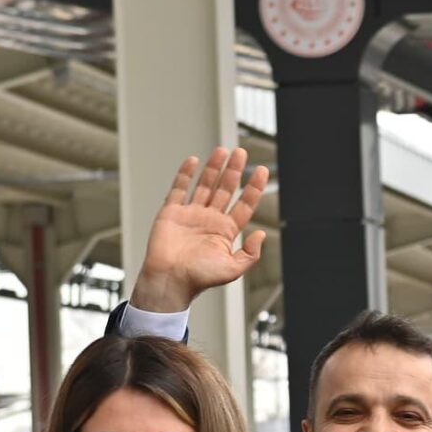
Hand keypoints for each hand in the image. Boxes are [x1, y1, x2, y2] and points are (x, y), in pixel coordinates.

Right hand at [134, 146, 269, 312]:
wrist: (169, 280)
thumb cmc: (199, 278)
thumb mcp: (233, 269)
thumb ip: (250, 253)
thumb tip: (261, 234)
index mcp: (226, 231)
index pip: (244, 204)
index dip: (253, 187)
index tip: (261, 171)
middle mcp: (210, 219)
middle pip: (225, 189)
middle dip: (234, 171)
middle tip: (241, 153)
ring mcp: (191, 214)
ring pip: (205, 185)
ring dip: (214, 168)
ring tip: (222, 151)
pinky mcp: (171, 212)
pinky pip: (179, 189)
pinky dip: (185, 174)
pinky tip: (194, 161)